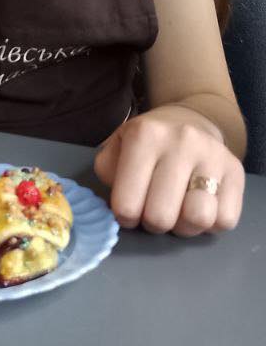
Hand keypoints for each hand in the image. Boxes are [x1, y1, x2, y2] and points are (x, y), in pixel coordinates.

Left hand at [93, 105, 244, 236]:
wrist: (192, 119)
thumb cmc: (149, 143)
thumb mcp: (118, 147)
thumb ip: (108, 173)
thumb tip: (118, 208)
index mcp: (145, 136)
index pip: (127, 205)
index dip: (125, 217)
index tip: (129, 209)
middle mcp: (182, 141)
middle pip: (161, 217)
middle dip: (153, 224)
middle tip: (153, 211)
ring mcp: (213, 155)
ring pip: (198, 218)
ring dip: (184, 226)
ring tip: (178, 212)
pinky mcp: (236, 171)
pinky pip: (225, 220)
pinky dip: (210, 224)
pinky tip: (198, 205)